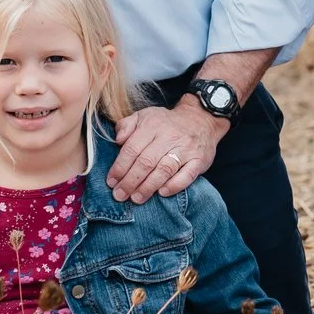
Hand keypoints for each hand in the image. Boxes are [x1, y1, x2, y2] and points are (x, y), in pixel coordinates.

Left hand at [111, 99, 228, 201]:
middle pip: (146, 162)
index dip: (120, 167)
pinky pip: (187, 175)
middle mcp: (169, 136)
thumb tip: (118, 140)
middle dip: (130, 181)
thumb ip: (127, 125)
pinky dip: (174, 185)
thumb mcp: (144, 115)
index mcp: (152, 125)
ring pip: (164, 169)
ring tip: (136, 198)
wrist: (201, 119)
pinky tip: (162, 193)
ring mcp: (186, 148)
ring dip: (148, 186)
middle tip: (120, 195)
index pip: (132, 149)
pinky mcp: (199, 159)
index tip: (111, 182)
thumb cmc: (167, 123)